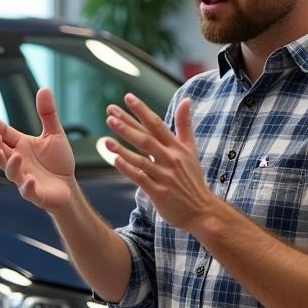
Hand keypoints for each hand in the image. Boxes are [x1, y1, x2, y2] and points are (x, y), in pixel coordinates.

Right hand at [0, 87, 77, 212]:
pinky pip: (27, 192)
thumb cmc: (58, 161)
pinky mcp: (34, 193)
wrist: (68, 186)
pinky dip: (26, 187)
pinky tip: (29, 181)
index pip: (5, 135)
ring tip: (17, 157)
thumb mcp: (54, 134)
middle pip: (0, 154)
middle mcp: (19, 161)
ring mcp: (24, 178)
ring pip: (11, 173)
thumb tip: (44, 88)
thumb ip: (47, 113)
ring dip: (11, 165)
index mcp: (21, 146)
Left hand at [104, 94, 215, 231]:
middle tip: (110, 113)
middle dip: (127, 125)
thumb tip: (186, 100)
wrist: (201, 210)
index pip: (157, 125)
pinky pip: (140, 178)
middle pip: (146, 139)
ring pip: (141, 159)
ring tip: (106, 138)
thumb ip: (185, 125)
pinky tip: (114, 160)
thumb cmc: (192, 179)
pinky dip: (127, 169)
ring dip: (122, 148)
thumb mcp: (191, 149)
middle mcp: (171, 160)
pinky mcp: (158, 192)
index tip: (128, 97)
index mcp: (177, 148)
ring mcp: (164, 176)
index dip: (142, 111)